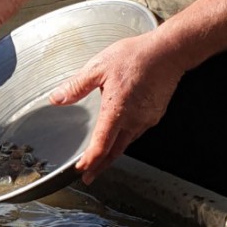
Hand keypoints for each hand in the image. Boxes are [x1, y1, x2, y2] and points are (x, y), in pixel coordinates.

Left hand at [49, 32, 186, 182]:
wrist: (168, 52)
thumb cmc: (136, 57)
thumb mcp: (99, 67)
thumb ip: (77, 86)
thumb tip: (57, 98)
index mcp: (117, 111)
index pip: (101, 146)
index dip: (90, 162)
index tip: (82, 171)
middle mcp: (133, 120)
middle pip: (115, 151)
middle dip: (101, 165)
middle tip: (90, 175)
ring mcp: (146, 119)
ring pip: (127, 142)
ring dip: (114, 151)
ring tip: (103, 155)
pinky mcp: (155, 115)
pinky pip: (138, 131)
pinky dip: (126, 136)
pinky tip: (121, 130)